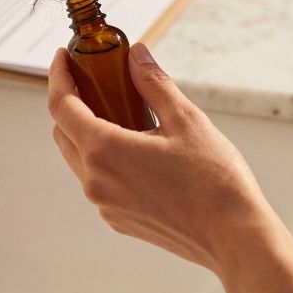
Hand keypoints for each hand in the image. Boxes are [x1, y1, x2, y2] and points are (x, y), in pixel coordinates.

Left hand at [47, 43, 283, 273]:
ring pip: (80, 158)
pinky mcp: (119, 219)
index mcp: (104, 152)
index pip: (61, 106)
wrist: (233, 236)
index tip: (63, 57)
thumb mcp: (185, 120)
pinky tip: (136, 147)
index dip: (58, 76)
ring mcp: (105, 205)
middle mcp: (95, 181)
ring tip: (119, 111)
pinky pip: (99, 182)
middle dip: (71, 102)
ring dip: (87, 131)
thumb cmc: (214, 180)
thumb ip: (153, 83)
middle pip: (63, 132)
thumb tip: (136, 55)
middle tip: (94, 80)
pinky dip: (104, 158)